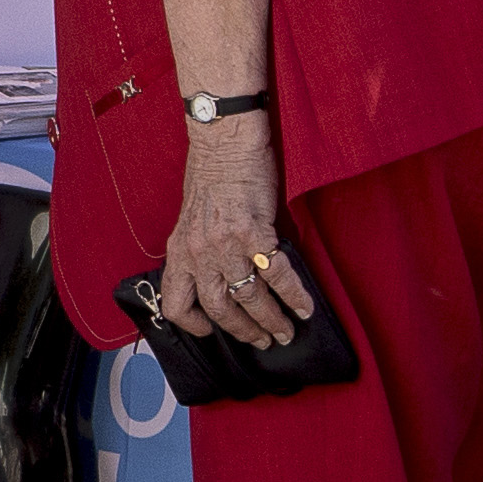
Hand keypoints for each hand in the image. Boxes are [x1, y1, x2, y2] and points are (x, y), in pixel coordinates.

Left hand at [157, 121, 315, 344]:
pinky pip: (277, 275)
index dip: (193, 325)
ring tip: (287, 331)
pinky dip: (293, 295)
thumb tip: (222, 277)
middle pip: (219, 309)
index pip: (177, 303)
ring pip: (249, 298)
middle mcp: (199, 253)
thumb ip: (201, 250)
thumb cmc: (211, 174)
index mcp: (180, 251)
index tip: (211, 331)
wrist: (225, 140)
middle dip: (244, 331)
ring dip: (271, 320)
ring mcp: (226, 245)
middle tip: (264, 341)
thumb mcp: (192, 219)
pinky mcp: (254, 233)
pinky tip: (305, 306)